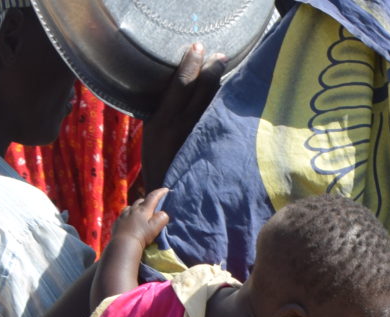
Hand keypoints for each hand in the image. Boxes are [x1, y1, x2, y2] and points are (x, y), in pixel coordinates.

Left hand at [108, 187, 169, 248]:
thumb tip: (163, 213)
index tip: (166, 189)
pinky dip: (129, 214)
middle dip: (147, 201)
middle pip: (141, 201)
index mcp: (143, 210)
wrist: (124, 243)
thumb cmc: (141, 235)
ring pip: (131, 207)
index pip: (153, 197)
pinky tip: (129, 220)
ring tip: (139, 213)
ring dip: (137, 207)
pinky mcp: (117, 221)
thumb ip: (161, 218)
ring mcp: (123, 214)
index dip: (160, 192)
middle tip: (152, 206)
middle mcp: (133, 209)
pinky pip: (124, 214)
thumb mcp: (155, 228)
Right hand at [141, 44, 226, 190]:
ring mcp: (199, 139)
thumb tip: (179, 92)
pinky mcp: (213, 150)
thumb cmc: (159, 163)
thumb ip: (165, 114)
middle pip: (201, 92)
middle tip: (222, 55)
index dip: (190, 64)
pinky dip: (228, 109)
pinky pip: (222, 122)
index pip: (179, 85)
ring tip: (228, 70)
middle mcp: (181, 128)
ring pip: (214, 105)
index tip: (198, 46)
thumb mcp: (153, 135)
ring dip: (222, 86)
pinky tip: (236, 98)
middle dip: (212, 71)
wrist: (169, 197)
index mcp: (161, 122)